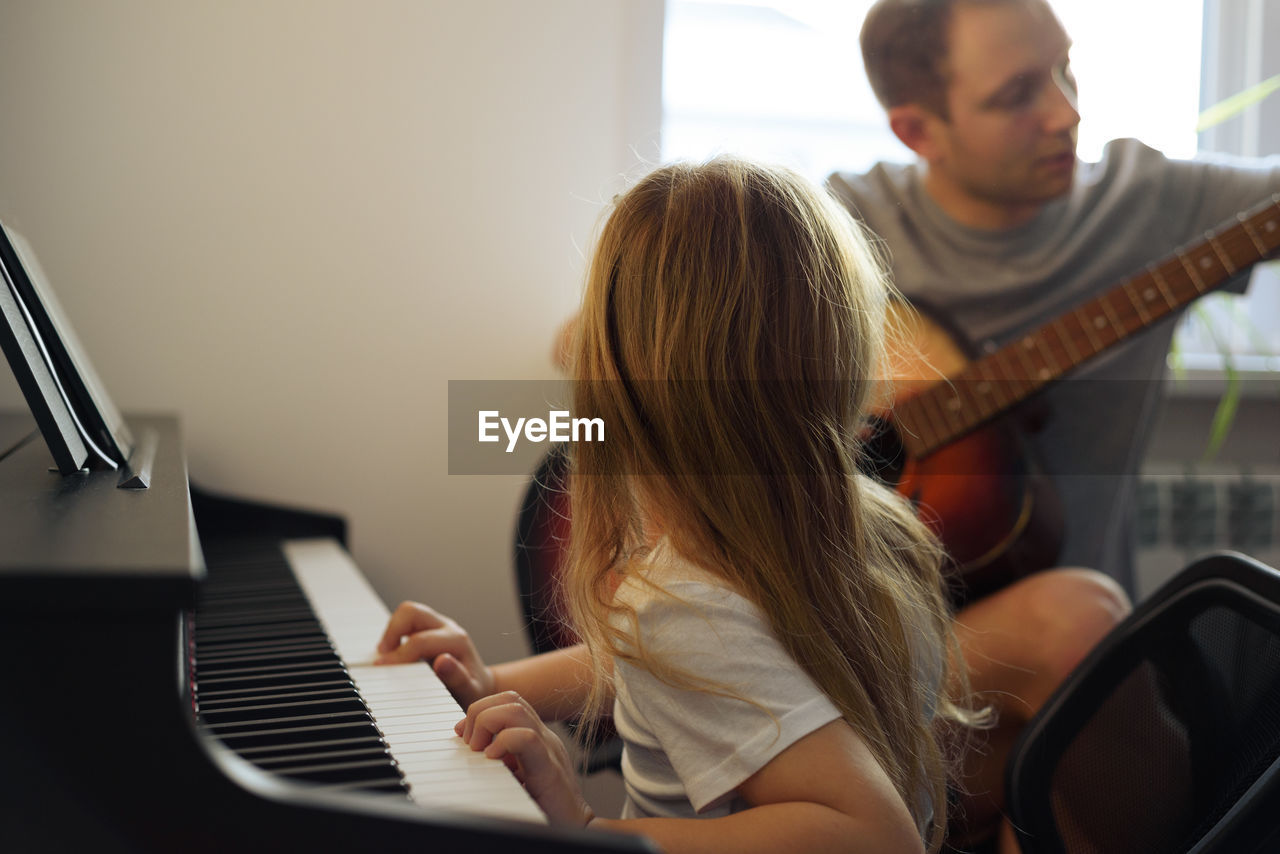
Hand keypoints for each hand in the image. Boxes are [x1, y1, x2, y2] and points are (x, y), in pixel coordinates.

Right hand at [375, 601, 494, 706]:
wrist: (479, 686)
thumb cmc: (472, 691)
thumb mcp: (469, 692)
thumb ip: (457, 678)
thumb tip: (442, 661)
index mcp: (457, 641)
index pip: (420, 641)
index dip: (398, 655)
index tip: (383, 669)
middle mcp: (447, 627)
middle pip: (411, 612)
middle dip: (391, 632)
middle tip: (382, 659)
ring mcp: (438, 625)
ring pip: (407, 612)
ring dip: (391, 631)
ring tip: (385, 656)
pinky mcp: (428, 627)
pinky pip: (406, 620)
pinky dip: (394, 634)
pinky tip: (392, 654)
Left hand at [458, 691, 593, 826]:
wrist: (576, 828)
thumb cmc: (544, 806)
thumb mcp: (516, 775)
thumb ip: (501, 759)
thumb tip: (470, 749)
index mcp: (534, 737)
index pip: (508, 702)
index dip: (479, 709)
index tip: (462, 734)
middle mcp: (543, 737)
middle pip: (510, 699)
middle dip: (480, 712)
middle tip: (468, 743)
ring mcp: (549, 750)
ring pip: (517, 710)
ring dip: (487, 723)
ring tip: (478, 749)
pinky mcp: (550, 770)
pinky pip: (527, 740)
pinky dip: (503, 742)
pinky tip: (493, 759)